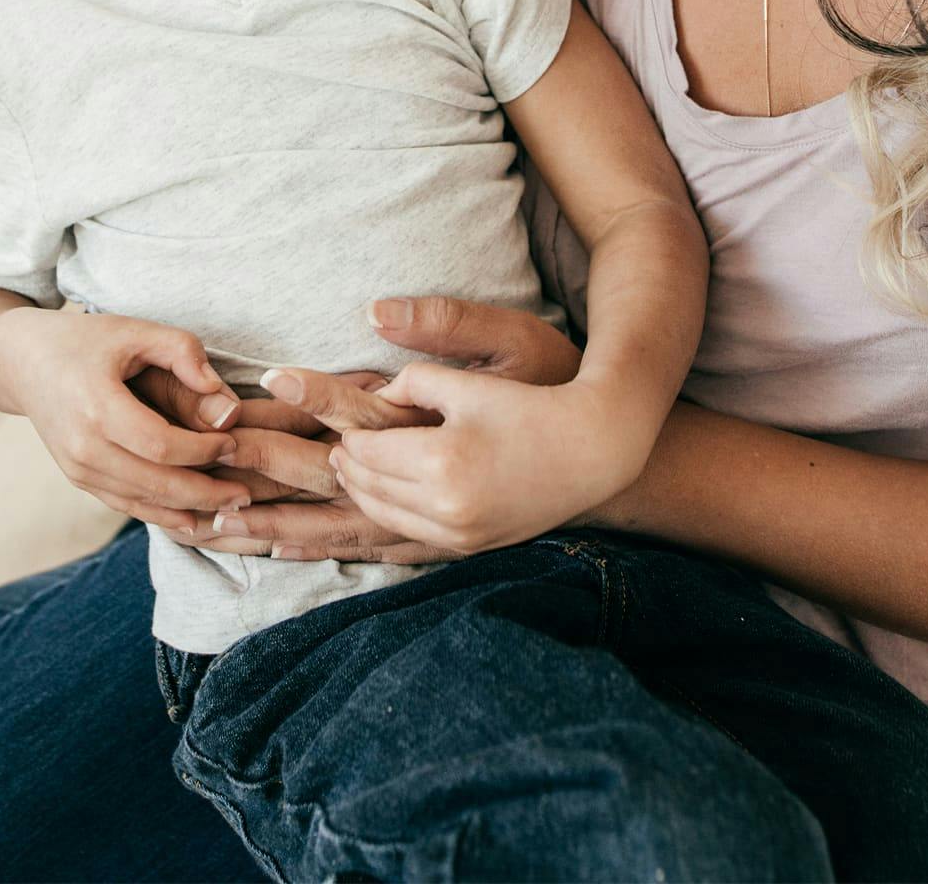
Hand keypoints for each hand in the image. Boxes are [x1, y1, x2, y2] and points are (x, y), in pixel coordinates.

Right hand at [0, 307, 250, 529]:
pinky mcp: (79, 479)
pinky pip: (125, 504)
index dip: (203, 450)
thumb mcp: (135, 331)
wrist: (23, 361)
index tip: (236, 442)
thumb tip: (225, 403)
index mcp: (96, 408)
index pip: (161, 445)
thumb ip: (183, 354)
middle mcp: (83, 448)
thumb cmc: (87, 341)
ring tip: (232, 507)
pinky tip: (194, 519)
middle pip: (155, 483)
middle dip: (205, 492)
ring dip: (189, 509)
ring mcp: (77, 469)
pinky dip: (161, 514)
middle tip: (247, 491)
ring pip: (142, 502)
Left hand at [199, 298, 585, 560]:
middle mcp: (444, 505)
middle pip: (346, 485)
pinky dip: (331, 546)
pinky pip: (381, 551)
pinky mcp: (457, 546)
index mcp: (448, 454)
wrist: (606, 448)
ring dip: (291, 520)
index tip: (259, 388)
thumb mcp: (503, 344)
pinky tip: (289, 552)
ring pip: (356, 523)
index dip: (310, 409)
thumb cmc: (554, 384)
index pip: (360, 436)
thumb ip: (435, 337)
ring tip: (222, 520)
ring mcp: (451, 534)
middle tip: (218, 452)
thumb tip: (376, 320)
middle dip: (279, 468)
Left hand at [334, 370, 647, 552]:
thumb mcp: (470, 381)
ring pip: (383, 517)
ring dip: (361, 492)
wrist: (592, 449)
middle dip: (345, 465)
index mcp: (442, 460)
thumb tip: (372, 396)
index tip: (340, 419)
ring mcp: (461, 534)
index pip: (367, 451)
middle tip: (334, 444)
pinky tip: (380, 497)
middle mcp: (448, 506)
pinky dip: (387, 515)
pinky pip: (410, 535)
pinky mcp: (472, 547)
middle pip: (368, 486)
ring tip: (349, 467)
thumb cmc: (533, 402)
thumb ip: (412, 381)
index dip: (347, 434)